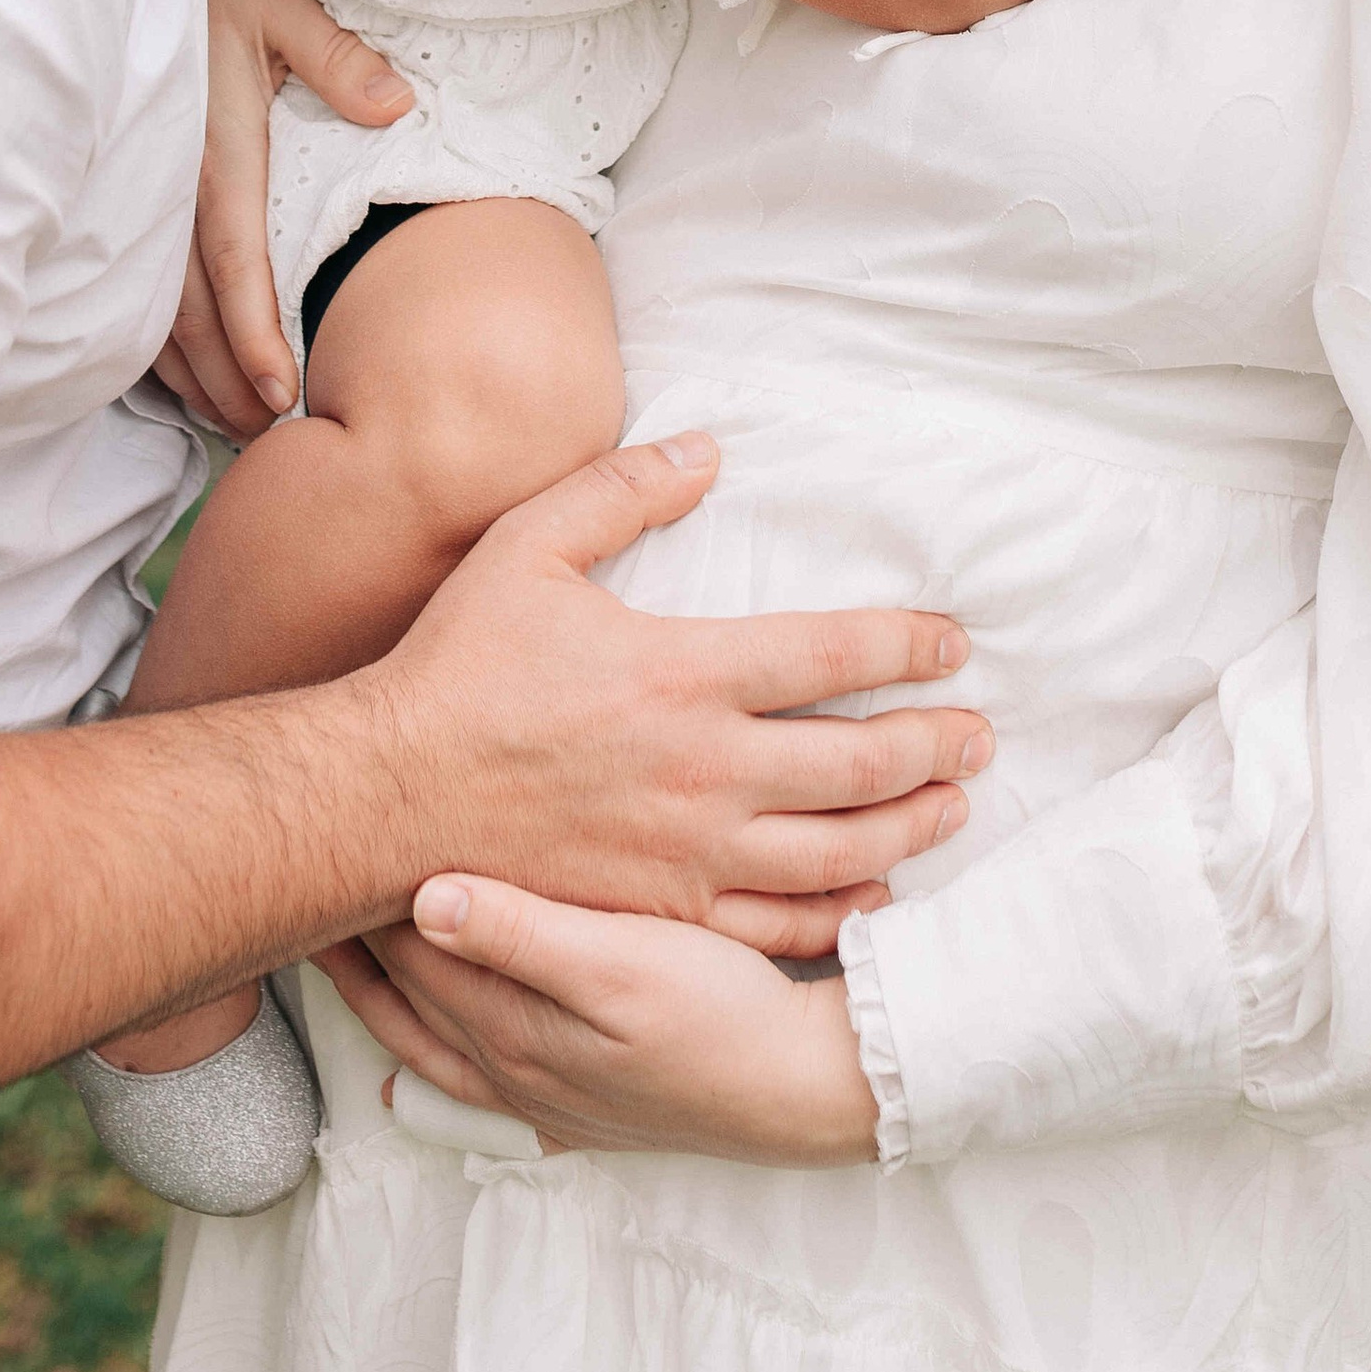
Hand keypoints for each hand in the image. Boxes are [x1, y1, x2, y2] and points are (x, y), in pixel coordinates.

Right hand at [153, 0, 412, 433]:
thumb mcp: (279, 5)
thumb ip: (336, 55)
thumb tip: (395, 103)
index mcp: (212, 153)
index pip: (231, 261)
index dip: (251, 333)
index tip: (279, 390)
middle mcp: (165, 191)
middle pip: (190, 312)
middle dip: (226, 381)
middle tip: (267, 437)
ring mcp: (136, 204)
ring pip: (156, 315)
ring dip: (193, 376)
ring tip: (234, 423)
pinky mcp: (121, 207)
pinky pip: (133, 294)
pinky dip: (159, 347)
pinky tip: (187, 376)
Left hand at [321, 877, 880, 1164]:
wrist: (800, 1090)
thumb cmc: (718, 1015)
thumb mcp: (624, 967)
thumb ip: (523, 935)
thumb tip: (424, 898)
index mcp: (512, 1025)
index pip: (411, 947)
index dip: (365, 889)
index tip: (323, 831)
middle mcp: (511, 1066)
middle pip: (407, 992)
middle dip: (357, 937)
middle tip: (304, 877)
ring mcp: (539, 1095)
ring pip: (430, 1039)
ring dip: (383, 995)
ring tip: (336, 952)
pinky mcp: (575, 1111)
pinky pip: (472, 1084)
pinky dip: (432, 1061)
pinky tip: (411, 1072)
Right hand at [359, 435, 991, 944]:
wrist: (388, 795)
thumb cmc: (458, 666)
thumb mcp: (530, 545)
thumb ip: (622, 489)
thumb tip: (706, 448)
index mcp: (684, 672)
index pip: (831, 656)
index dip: (906, 648)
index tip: (952, 643)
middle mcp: (705, 767)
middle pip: (859, 762)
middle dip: (935, 746)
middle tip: (982, 736)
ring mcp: (689, 851)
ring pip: (836, 850)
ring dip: (909, 827)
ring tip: (953, 809)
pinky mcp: (663, 912)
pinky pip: (776, 923)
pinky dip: (840, 914)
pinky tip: (873, 899)